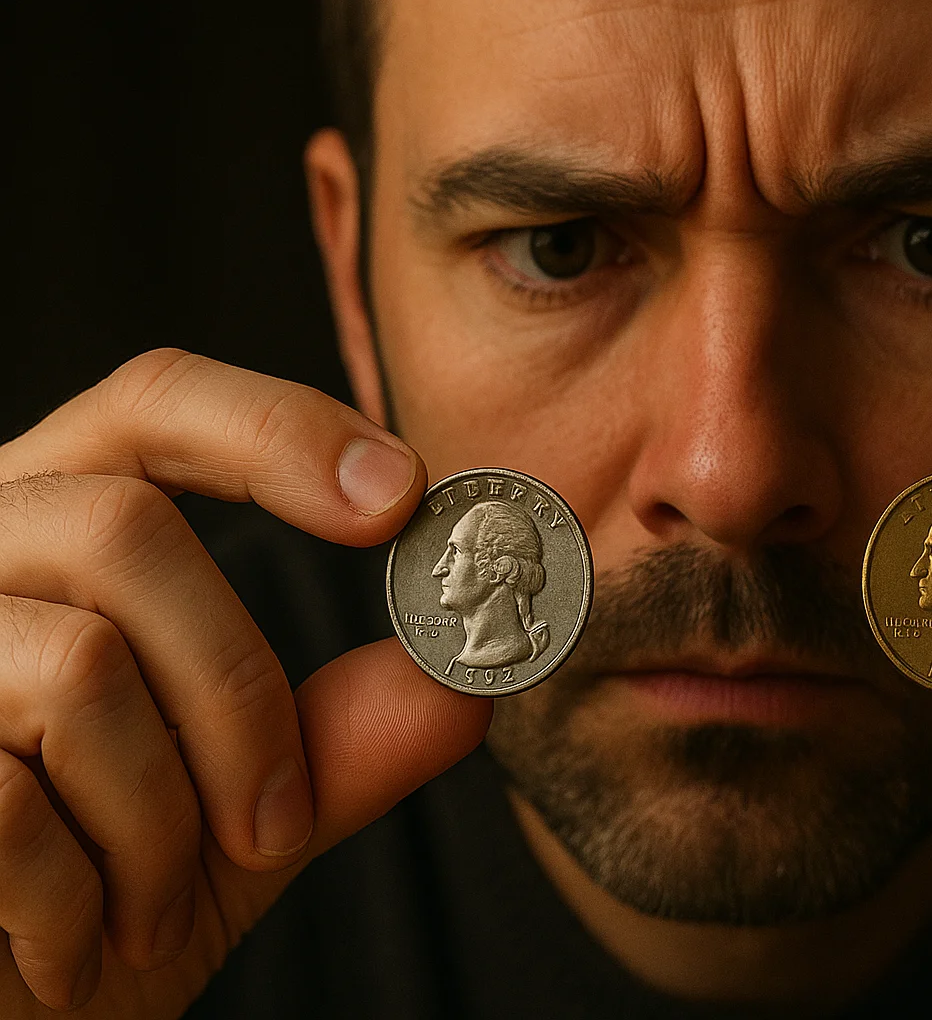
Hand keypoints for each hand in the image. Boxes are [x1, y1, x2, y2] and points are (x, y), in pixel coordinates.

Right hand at [0, 350, 491, 1015]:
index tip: (402, 495)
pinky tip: (76, 948)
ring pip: (79, 665)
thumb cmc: (100, 902)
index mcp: (56, 533)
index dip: (281, 426)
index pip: (155, 401)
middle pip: (128, 528)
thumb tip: (467, 685)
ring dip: (160, 823)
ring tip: (152, 908)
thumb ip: (338, 744)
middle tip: (271, 830)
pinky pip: (1, 798)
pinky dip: (74, 898)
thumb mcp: (241, 821)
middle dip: (240, 698)